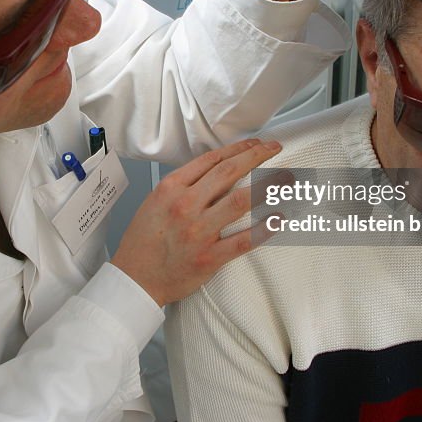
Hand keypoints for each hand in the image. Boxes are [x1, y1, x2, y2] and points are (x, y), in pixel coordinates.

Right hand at [111, 138, 281, 306]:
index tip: (255, 144)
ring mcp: (198, 232)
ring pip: (240, 201)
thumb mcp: (155, 201)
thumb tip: (214, 170)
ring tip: (286, 179)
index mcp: (171, 188)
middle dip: (257, 156)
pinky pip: (243, 241)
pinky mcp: (209, 257)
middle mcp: (185, 206)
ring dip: (268, 187)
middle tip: (275, 149)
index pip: (211, 160)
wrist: (135, 278)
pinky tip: (279, 218)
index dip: (238, 148)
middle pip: (229, 172)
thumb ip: (182, 185)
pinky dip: (264, 229)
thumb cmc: (144, 241)